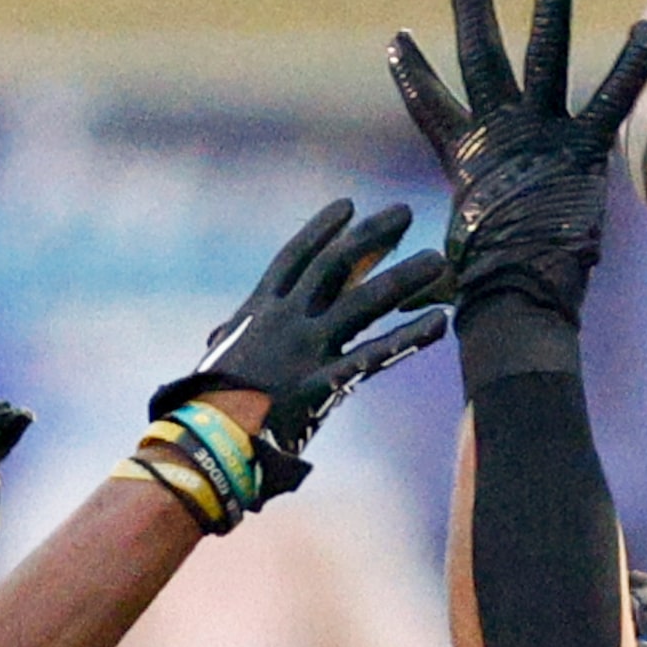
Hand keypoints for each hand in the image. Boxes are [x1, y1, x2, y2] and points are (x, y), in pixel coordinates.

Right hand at [147, 197, 446, 505]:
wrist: (206, 440)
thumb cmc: (208, 405)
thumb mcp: (219, 359)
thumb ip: (231, 339)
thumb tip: (221, 335)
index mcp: (259, 311)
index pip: (295, 257)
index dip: (322, 229)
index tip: (349, 206)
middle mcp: (286, 319)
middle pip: (335, 265)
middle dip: (370, 236)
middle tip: (402, 212)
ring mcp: (306, 348)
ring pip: (365, 302)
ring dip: (404, 277)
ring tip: (437, 260)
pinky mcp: (324, 381)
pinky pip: (375, 355)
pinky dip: (409, 338)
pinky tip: (439, 322)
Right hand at [388, 0, 646, 321]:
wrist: (515, 293)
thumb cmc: (484, 286)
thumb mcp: (456, 257)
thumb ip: (448, 257)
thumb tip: (422, 299)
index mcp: (464, 159)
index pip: (429, 106)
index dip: (412, 75)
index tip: (397, 40)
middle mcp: (498, 135)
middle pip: (480, 60)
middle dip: (473, 13)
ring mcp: (538, 135)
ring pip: (542, 58)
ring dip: (548, 9)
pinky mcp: (581, 149)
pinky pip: (610, 98)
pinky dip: (631, 63)